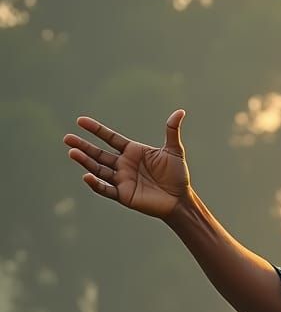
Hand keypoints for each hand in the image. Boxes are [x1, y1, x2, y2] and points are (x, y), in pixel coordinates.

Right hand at [63, 109, 191, 220]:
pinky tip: (86, 176)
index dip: (96, 129)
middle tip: (67, 138)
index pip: (110, 138)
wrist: (181, 200)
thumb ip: (171, 131)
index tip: (80, 121)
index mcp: (132, 151)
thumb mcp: (174, 151)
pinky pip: (106, 189)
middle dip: (83, 146)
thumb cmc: (178, 176)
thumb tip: (180, 111)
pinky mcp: (123, 195)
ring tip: (72, 152)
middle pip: (98, 153)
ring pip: (99, 170)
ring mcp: (122, 180)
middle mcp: (123, 164)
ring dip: (85, 162)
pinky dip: (96, 184)